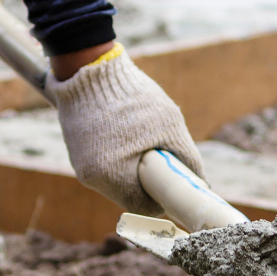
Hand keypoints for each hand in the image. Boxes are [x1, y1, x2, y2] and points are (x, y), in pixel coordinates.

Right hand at [46, 44, 205, 214]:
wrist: (88, 68)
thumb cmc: (133, 97)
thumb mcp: (170, 126)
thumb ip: (186, 158)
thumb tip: (200, 180)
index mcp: (113, 176)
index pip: (145, 206)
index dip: (163, 198)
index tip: (173, 183)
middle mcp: (92, 177)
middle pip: (130, 195)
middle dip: (148, 181)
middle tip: (160, 158)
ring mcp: (80, 165)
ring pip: (116, 181)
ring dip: (132, 168)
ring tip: (142, 140)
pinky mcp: (76, 152)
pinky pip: (103, 166)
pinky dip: (118, 156)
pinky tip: (125, 134)